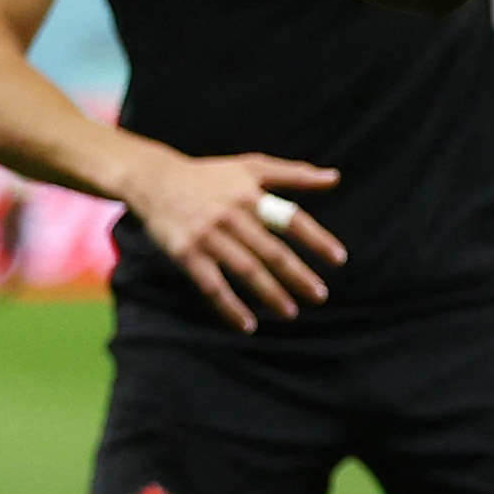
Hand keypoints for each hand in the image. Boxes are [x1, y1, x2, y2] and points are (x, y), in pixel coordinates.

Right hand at [123, 150, 345, 331]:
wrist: (154, 179)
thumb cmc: (210, 176)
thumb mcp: (251, 168)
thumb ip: (294, 174)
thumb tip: (335, 178)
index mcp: (250, 194)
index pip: (291, 219)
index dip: (316, 239)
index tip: (338, 259)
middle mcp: (231, 215)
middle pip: (271, 250)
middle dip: (297, 276)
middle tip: (319, 296)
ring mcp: (208, 235)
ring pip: (246, 270)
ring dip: (270, 294)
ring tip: (290, 312)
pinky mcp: (186, 253)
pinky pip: (212, 285)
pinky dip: (230, 307)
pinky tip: (248, 325)